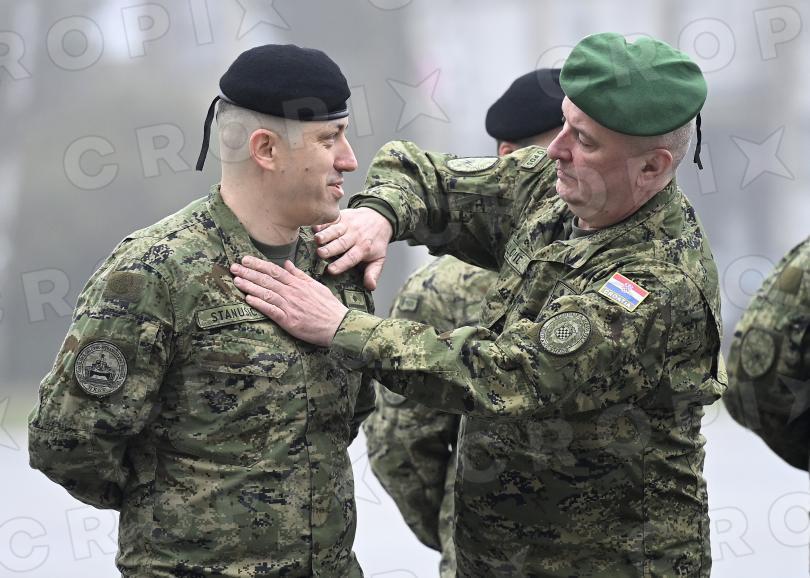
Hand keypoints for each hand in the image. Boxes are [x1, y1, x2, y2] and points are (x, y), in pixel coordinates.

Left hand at [230, 257, 348, 346]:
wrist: (338, 325)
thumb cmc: (329, 307)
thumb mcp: (316, 286)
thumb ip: (300, 275)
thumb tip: (287, 264)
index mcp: (298, 284)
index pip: (275, 271)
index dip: (259, 265)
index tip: (245, 260)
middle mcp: (292, 293)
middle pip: (267, 280)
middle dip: (249, 273)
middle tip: (234, 267)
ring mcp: (290, 306)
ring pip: (267, 293)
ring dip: (250, 286)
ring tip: (236, 280)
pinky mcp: (289, 320)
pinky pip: (271, 310)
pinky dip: (260, 304)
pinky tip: (248, 299)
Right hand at [313, 207, 392, 289]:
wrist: (380, 218)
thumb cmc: (376, 241)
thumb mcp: (379, 258)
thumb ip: (373, 273)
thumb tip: (370, 286)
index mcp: (363, 249)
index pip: (351, 258)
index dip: (341, 264)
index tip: (331, 270)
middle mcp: (355, 237)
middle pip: (341, 244)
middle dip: (330, 249)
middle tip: (320, 254)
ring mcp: (347, 225)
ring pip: (335, 230)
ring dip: (325, 234)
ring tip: (317, 239)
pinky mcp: (341, 217)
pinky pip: (331, 219)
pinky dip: (323, 223)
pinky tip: (315, 226)